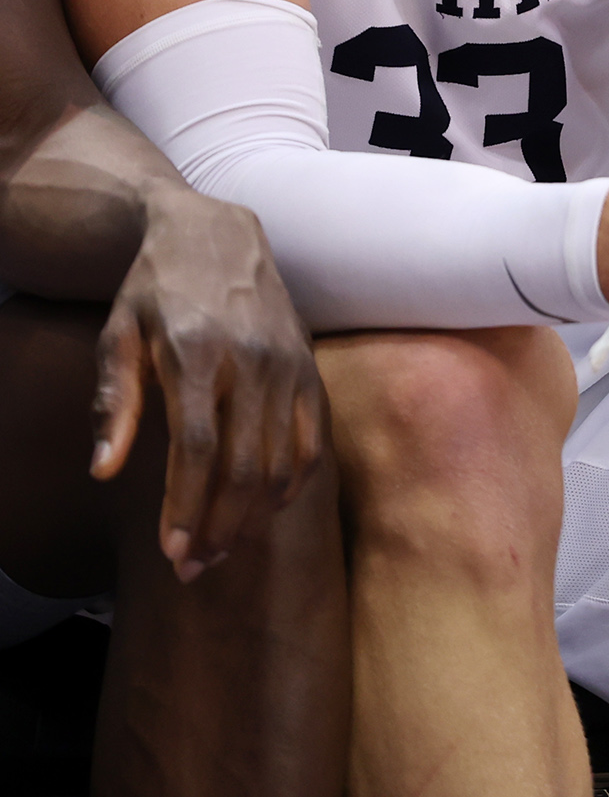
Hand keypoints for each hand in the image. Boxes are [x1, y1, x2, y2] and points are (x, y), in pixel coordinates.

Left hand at [94, 193, 326, 579]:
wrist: (217, 233)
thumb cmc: (156, 288)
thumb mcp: (118, 335)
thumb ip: (115, 403)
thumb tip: (104, 470)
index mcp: (196, 353)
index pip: (197, 449)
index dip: (186, 506)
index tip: (172, 552)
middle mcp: (251, 360)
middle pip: (244, 465)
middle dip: (220, 525)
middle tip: (196, 567)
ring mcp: (288, 364)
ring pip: (282, 459)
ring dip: (254, 514)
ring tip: (225, 547)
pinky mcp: (309, 366)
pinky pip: (313, 438)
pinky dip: (296, 480)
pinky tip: (270, 507)